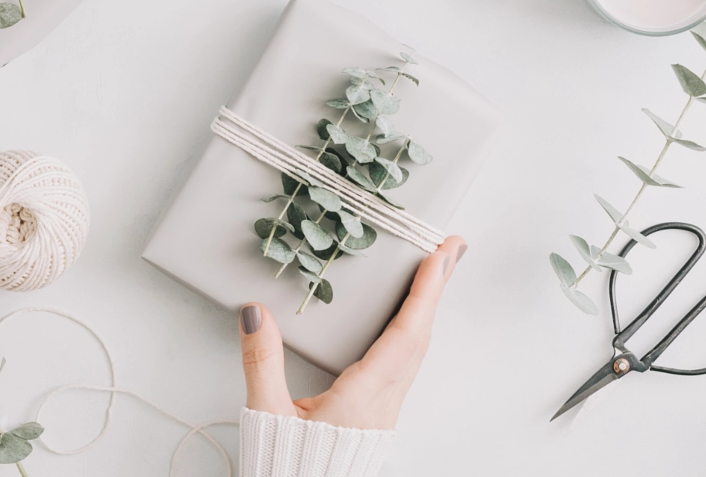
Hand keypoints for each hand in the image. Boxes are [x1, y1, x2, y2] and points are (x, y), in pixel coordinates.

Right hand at [238, 236, 465, 429]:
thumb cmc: (291, 468)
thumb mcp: (268, 414)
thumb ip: (262, 361)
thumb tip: (256, 312)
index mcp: (364, 397)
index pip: (404, 334)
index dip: (425, 292)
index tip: (441, 256)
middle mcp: (384, 401)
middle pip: (421, 337)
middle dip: (437, 290)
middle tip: (449, 250)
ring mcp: (385, 409)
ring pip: (417, 350)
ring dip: (428, 309)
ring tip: (435, 276)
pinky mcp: (378, 414)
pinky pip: (406, 363)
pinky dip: (414, 331)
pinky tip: (408, 321)